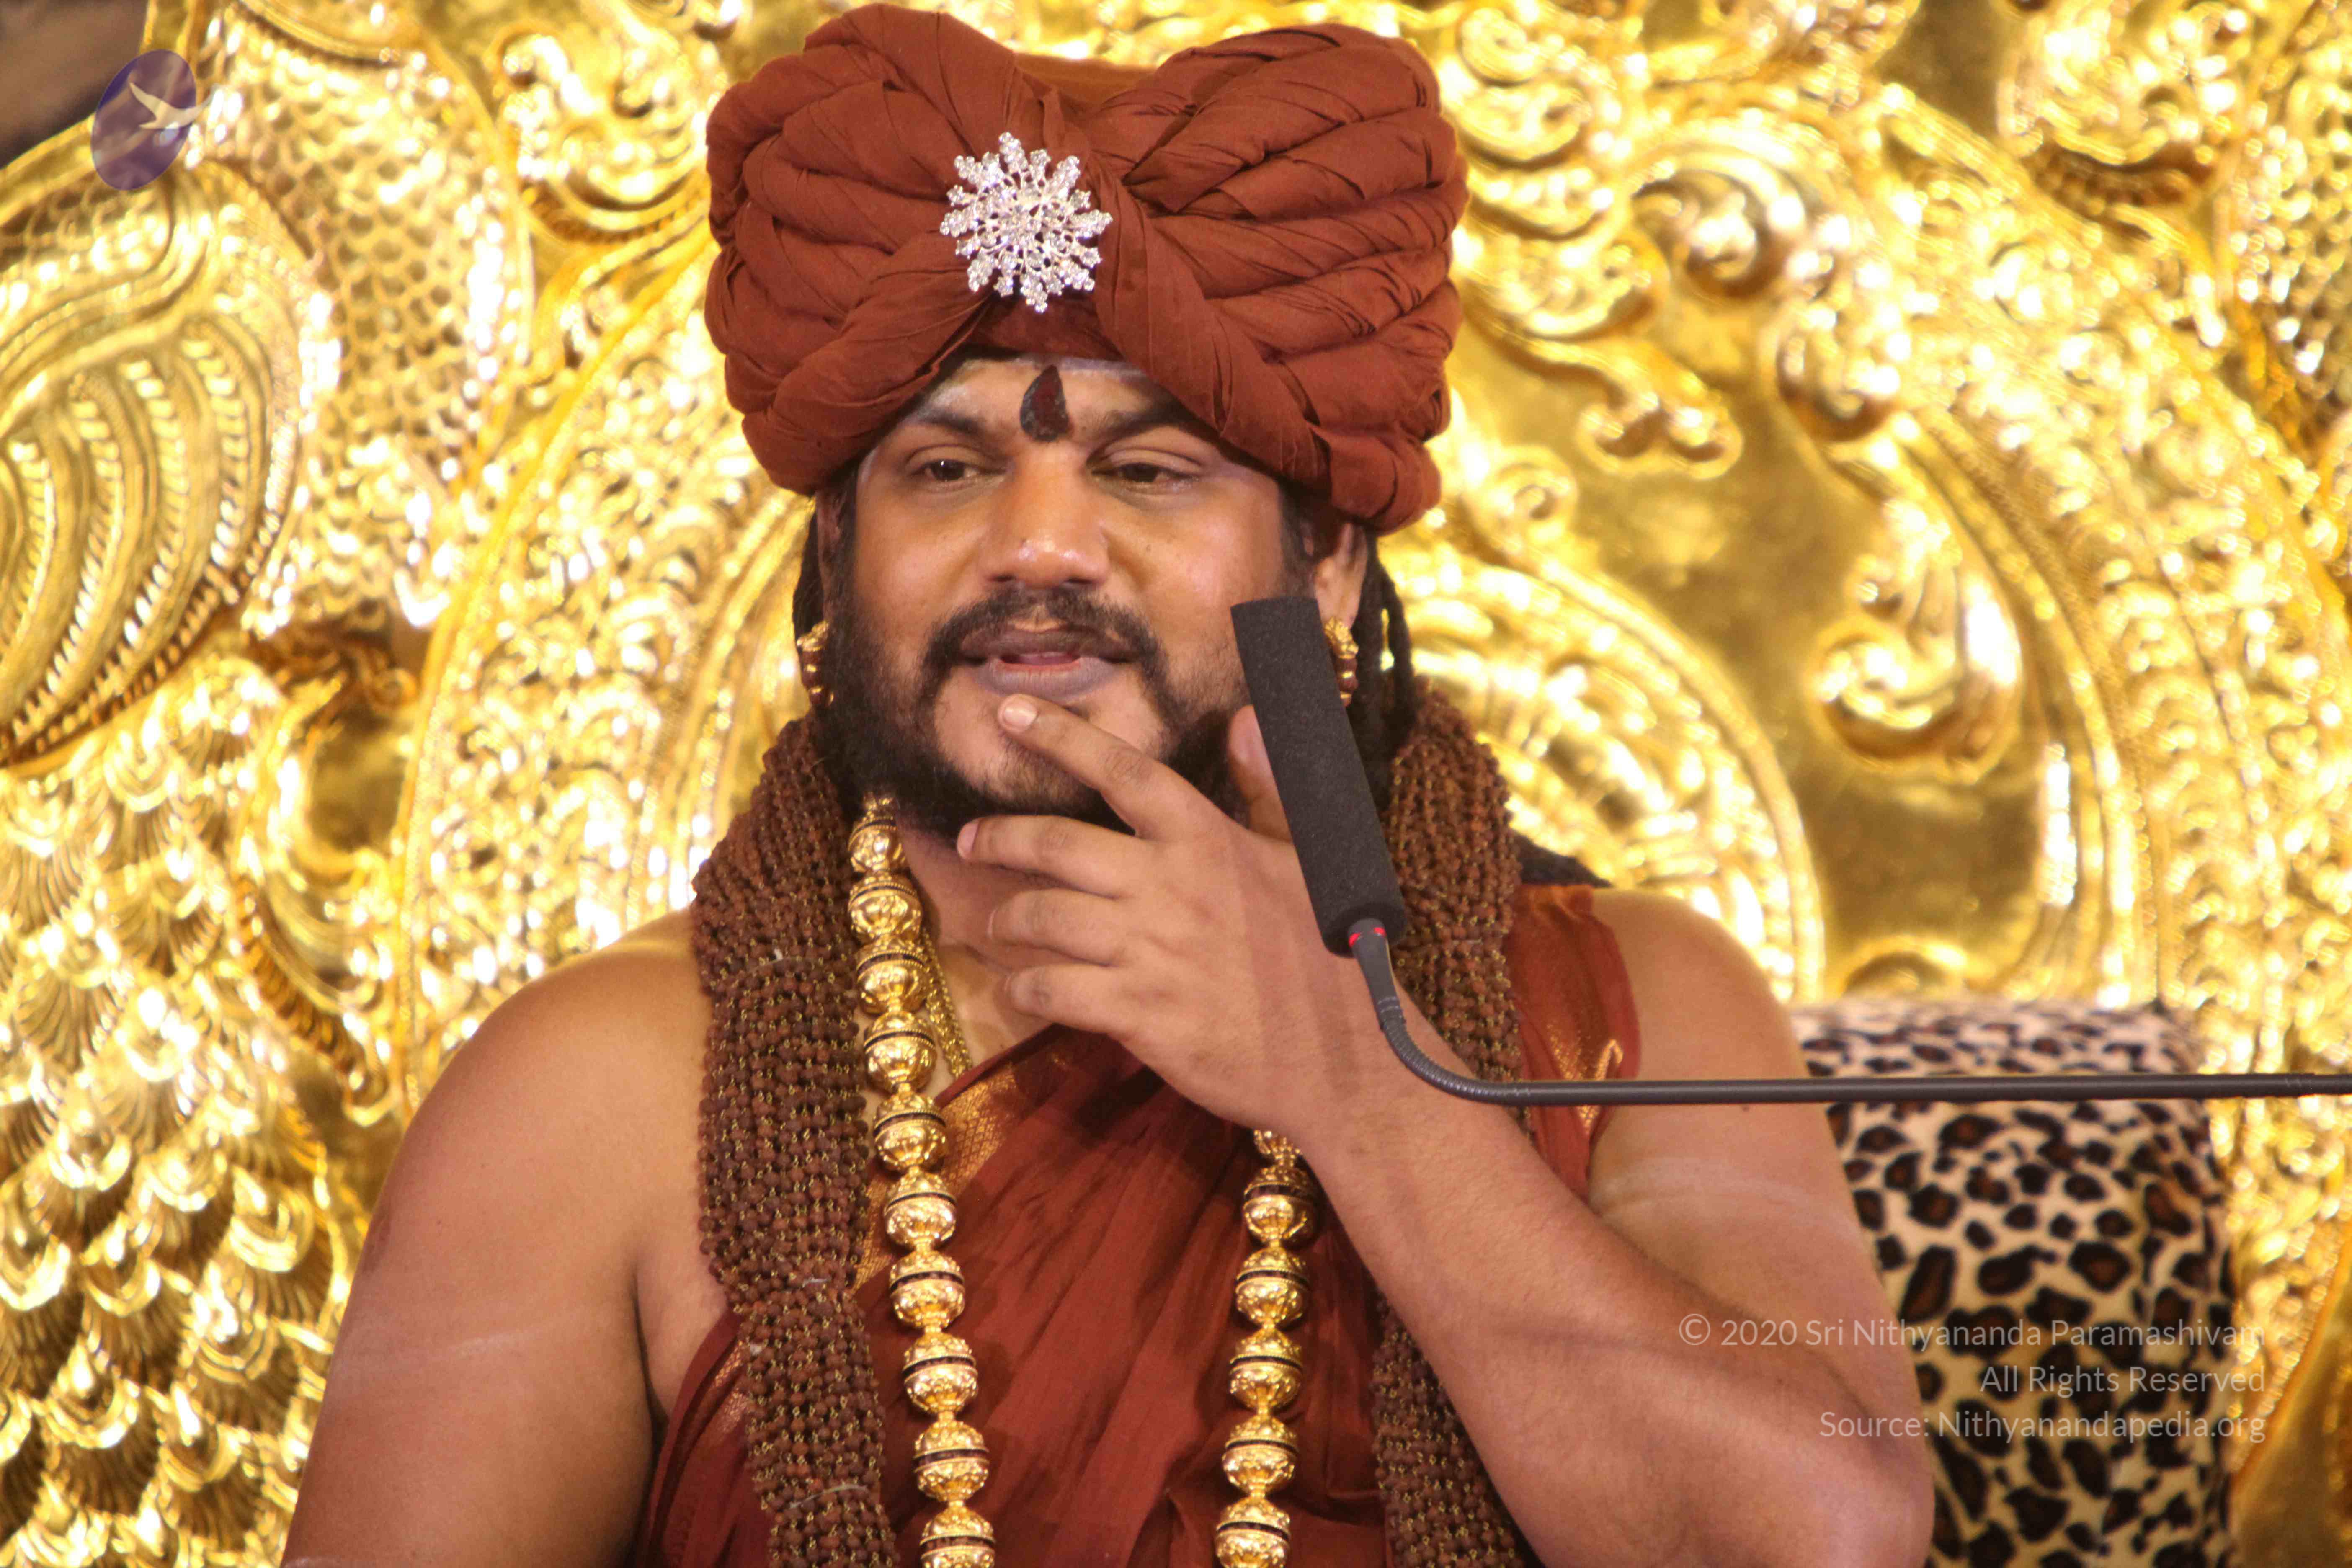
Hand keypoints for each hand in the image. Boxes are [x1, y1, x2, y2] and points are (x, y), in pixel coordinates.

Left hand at [955, 692, 1410, 1147]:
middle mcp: (1169, 886)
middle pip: (1057, 843)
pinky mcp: (1138, 1014)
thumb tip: (1245, 718)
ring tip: (995, 925)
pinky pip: (1052, 989)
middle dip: (999, 837)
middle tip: (970, 841)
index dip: (1063, 737)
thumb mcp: (1308, 860)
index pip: (1123, 772)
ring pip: (1044, 917)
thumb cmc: (1328, 957)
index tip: (1011, 714)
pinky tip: (1022, 986)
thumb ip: (1267, 786)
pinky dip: (1024, 986)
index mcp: (1208, 841)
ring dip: (1005, 919)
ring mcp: (1149, 951)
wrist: (1345, 1060)